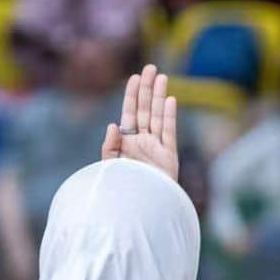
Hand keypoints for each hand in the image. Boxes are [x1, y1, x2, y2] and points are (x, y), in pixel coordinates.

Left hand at [101, 64, 178, 182]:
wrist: (139, 212)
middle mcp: (142, 144)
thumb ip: (110, 146)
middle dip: (148, 89)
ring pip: (158, 117)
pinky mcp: (169, 158)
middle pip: (146, 111)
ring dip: (159, 96)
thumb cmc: (121, 192)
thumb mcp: (110, 168)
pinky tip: (169, 100)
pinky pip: (169, 133)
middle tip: (151, 67)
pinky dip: (169, 117)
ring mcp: (157, 150)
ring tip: (162, 76)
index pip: (130, 114)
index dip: (132, 96)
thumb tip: (113, 124)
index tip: (135, 77)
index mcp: (127, 144)